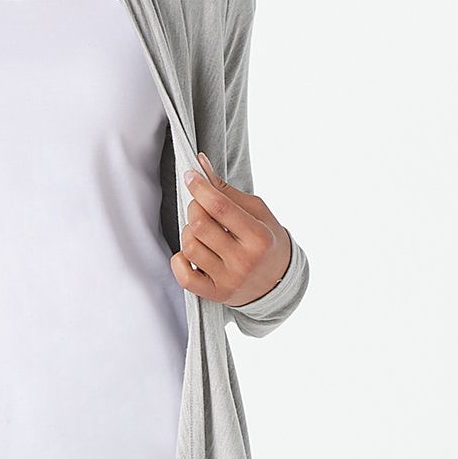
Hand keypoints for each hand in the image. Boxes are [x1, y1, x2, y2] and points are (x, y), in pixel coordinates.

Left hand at [171, 151, 292, 307]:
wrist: (278, 281)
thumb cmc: (266, 241)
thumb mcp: (256, 212)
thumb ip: (227, 191)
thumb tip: (200, 164)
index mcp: (258, 237)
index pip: (219, 207)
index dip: (200, 187)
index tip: (190, 175)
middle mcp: (243, 261)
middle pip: (199, 225)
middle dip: (194, 208)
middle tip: (201, 206)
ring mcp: (229, 280)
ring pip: (189, 247)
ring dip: (188, 233)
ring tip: (200, 232)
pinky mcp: (215, 294)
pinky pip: (183, 275)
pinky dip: (180, 260)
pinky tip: (190, 253)